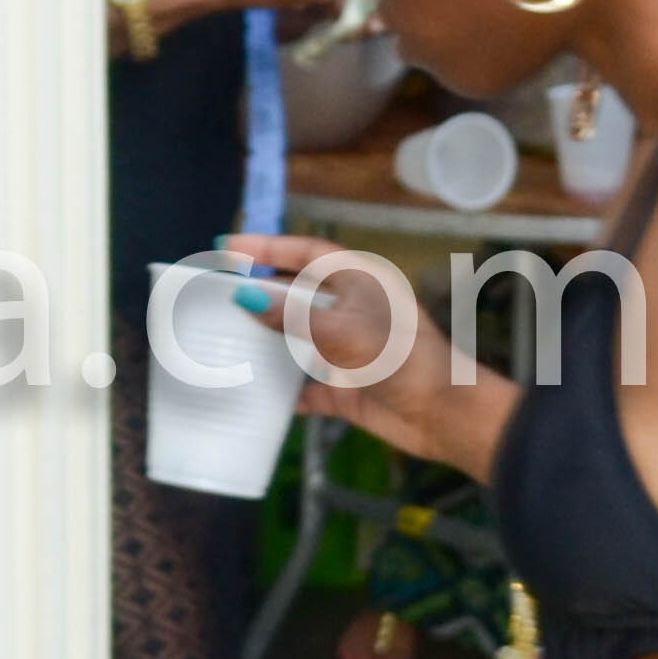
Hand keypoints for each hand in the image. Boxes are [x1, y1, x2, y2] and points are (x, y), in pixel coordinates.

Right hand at [221, 235, 505, 477]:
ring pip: (297, 338)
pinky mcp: (345, 387)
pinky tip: (254, 393)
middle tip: (216, 293)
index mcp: (360, 282)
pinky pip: (304, 385)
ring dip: (265, 341)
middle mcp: (351, 311)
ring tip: (223, 339)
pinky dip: (281, 389)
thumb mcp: (340, 329)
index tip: (226, 245)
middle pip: (297, 293)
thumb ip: (290, 313)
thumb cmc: (401, 358)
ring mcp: (347, 349)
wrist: (442, 413)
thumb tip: (245, 296)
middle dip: (259, 293)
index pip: (306, 253)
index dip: (267, 245)